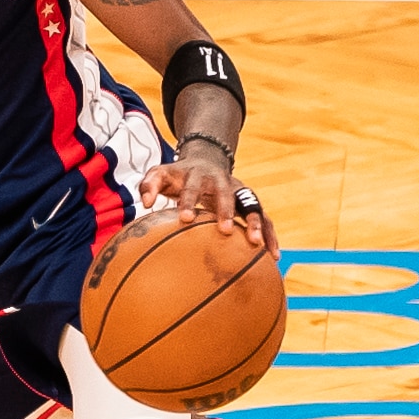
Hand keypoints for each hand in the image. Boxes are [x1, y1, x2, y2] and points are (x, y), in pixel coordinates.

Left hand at [138, 139, 277, 251]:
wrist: (206, 162)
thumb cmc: (178, 176)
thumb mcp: (160, 174)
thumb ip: (149, 185)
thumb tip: (144, 203)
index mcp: (198, 175)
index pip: (192, 187)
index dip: (189, 201)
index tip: (185, 218)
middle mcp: (223, 181)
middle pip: (227, 194)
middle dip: (226, 210)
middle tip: (224, 229)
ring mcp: (240, 191)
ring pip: (251, 205)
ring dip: (255, 223)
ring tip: (256, 244)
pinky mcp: (250, 202)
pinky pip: (264, 218)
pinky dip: (270, 234)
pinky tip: (274, 256)